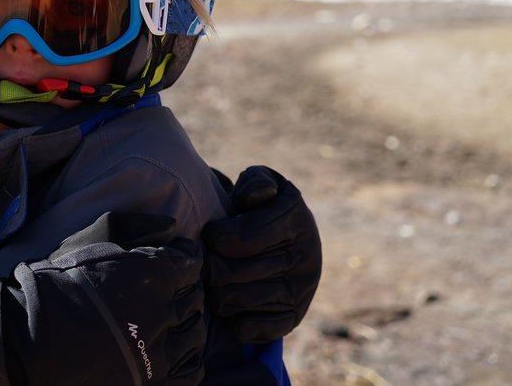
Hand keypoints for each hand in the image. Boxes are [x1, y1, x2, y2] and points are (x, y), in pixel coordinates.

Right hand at [8, 212, 206, 383]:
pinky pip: (191, 371)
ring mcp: (159, 353)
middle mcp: (163, 313)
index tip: (177, 257)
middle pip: (195, 298)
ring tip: (171, 320)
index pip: (191, 262)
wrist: (31, 336)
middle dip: (186, 289)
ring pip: (196, 334)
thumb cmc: (60, 284)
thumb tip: (171, 227)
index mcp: (154, 275)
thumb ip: (137, 229)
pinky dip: (190, 358)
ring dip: (188, 323)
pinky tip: (176, 350)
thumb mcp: (94, 241)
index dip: (185, 257)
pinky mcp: (152, 382)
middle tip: (172, 288)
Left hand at [202, 166, 321, 343]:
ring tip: (216, 278)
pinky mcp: (293, 317)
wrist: (293, 241)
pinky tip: (232, 301)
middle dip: (209, 265)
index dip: (213, 237)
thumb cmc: (263, 208)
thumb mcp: (262, 183)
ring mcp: (300, 291)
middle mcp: (304, 258)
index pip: (236, 238)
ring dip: (215, 290)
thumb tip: (256, 198)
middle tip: (207, 260)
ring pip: (232, 300)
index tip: (210, 233)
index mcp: (295, 220)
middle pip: (228, 273)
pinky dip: (232, 318)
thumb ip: (255, 182)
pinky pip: (249, 328)